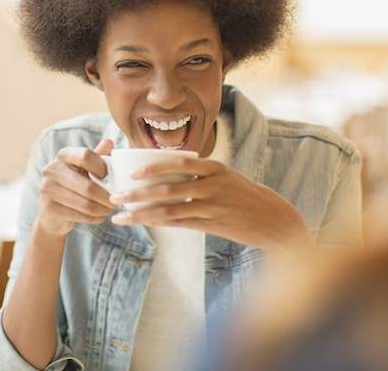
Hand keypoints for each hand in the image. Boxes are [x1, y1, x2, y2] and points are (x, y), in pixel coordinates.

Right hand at [36, 139, 114, 236]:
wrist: (52, 212)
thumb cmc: (74, 185)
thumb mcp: (85, 168)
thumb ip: (97, 156)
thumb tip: (109, 142)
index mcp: (63, 155)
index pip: (86, 156)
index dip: (102, 167)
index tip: (109, 178)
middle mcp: (52, 169)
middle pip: (88, 186)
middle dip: (107, 196)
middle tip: (117, 201)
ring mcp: (47, 189)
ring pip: (85, 204)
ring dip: (103, 209)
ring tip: (111, 209)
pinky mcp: (48, 208)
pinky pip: (79, 216)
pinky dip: (94, 218)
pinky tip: (101, 217)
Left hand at [109, 155, 310, 252]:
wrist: (273, 219)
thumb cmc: (245, 196)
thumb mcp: (226, 177)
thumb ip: (200, 175)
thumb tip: (168, 174)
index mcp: (213, 167)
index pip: (176, 163)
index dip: (151, 167)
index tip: (131, 172)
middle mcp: (211, 184)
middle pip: (166, 187)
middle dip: (136, 192)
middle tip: (115, 196)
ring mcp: (211, 205)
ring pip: (168, 208)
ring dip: (141, 212)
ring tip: (121, 216)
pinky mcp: (212, 224)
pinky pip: (179, 223)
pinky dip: (159, 223)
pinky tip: (143, 224)